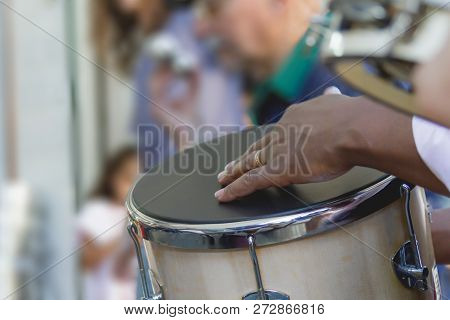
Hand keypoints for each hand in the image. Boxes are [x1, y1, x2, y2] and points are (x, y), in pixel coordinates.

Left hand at [215, 94, 361, 201]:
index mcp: (295, 116)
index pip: (275, 133)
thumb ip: (331, 101)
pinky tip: (224, 195)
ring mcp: (277, 151)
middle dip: (241, 158)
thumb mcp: (338, 102)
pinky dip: (235, 189)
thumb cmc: (353, 118)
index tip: (261, 147)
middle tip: (229, 166)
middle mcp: (281, 132)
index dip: (265, 142)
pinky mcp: (277, 170)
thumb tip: (332, 93)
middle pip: (256, 147)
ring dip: (234, 172)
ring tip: (223, 179)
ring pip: (249, 163)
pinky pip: (250, 181)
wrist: (353, 128)